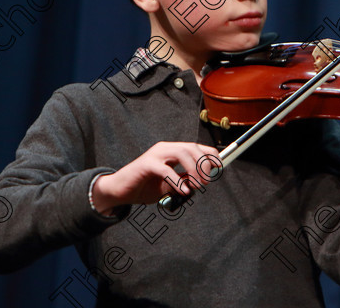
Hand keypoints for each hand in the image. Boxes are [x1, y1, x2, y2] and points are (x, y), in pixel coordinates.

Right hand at [92, 141, 220, 213]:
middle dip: (204, 164)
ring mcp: (155, 154)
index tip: (219, 168)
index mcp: (172, 151)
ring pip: (182, 153)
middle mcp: (165, 148)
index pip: (197, 147)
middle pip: (192, 148)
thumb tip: (202, 180)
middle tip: (207, 182)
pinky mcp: (146, 164)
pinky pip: (166, 169)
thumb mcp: (171, 185)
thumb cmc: (144, 187)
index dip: (211, 156)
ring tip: (197, 185)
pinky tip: (183, 190)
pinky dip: (177, 180)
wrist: (120, 192)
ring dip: (194, 169)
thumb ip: (185, 180)